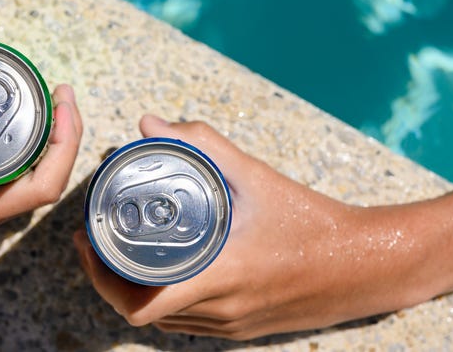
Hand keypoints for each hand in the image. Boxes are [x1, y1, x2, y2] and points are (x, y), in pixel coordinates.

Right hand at [0, 29, 83, 243]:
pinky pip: (14, 184)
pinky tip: (29, 122)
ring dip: (49, 145)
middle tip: (61, 94)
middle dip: (64, 137)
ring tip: (52, 103)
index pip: (43, 185)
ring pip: (32, 185)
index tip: (63, 99)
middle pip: (44, 183)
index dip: (66, 141)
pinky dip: (28, 154)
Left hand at [73, 116, 434, 339]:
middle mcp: (221, 312)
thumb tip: (151, 123)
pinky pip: (188, 322)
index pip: (139, 304)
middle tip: (96, 240)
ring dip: (135, 290)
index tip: (87, 241)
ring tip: (122, 249)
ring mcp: (231, 326)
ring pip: (162, 320)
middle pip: (141, 311)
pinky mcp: (242, 329)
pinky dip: (166, 298)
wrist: (365, 266)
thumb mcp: (257, 178)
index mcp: (220, 279)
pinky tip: (164, 267)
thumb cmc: (314, 222)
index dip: (100, 279)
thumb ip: (204, 145)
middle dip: (108, 279)